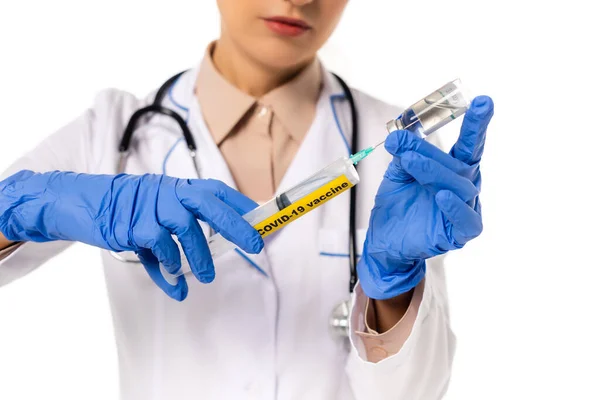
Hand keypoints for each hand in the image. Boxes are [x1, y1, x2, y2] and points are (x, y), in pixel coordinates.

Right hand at [0, 172, 262, 300]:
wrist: (83, 203)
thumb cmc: (127, 210)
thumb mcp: (157, 211)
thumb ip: (180, 233)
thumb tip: (201, 268)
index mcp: (177, 187)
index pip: (215, 191)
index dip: (240, 203)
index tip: (263, 217)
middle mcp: (167, 192)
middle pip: (208, 204)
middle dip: (235, 224)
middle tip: (255, 245)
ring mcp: (150, 207)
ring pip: (186, 230)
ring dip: (200, 257)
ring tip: (206, 277)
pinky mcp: (133, 226)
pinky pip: (160, 250)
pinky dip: (169, 270)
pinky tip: (175, 283)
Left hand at [358, 96, 493, 299]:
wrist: (384, 241)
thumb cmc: (397, 205)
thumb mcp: (398, 174)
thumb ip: (404, 155)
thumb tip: (399, 135)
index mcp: (454, 170)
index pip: (469, 144)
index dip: (476, 123)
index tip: (482, 100)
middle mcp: (464, 186)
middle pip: (460, 164)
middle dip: (432, 152)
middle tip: (403, 144)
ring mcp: (466, 210)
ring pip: (459, 185)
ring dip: (433, 171)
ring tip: (410, 163)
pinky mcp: (460, 233)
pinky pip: (466, 219)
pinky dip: (455, 206)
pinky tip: (442, 196)